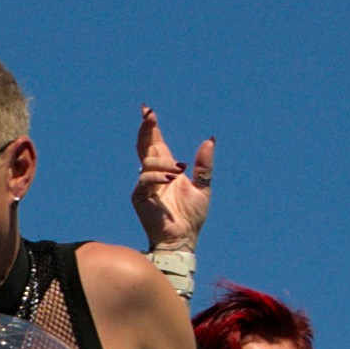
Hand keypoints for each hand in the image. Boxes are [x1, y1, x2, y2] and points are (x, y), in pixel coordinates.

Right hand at [131, 105, 215, 248]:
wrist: (183, 238)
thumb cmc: (192, 216)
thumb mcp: (203, 187)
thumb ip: (204, 165)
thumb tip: (210, 139)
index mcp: (167, 168)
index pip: (156, 142)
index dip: (151, 126)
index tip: (147, 110)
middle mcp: (153, 173)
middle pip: (145, 145)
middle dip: (147, 129)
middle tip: (149, 114)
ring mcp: (145, 184)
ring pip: (147, 161)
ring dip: (164, 163)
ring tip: (179, 172)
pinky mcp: (139, 196)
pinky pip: (145, 179)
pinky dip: (157, 177)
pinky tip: (170, 179)